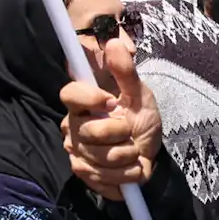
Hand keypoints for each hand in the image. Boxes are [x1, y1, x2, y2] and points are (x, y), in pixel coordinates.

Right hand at [61, 28, 160, 199]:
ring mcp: (76, 151)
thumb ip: (125, 71)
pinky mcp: (83, 173)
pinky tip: (129, 167)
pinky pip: (103, 177)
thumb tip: (114, 42)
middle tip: (130, 130)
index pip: (70, 94)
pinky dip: (125, 175)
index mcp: (82, 102)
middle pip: (90, 131)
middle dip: (120, 133)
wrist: (148, 152)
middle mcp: (73, 126)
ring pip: (100, 157)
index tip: (112, 102)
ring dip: (127, 155)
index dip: (90, 98)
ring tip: (132, 150)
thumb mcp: (139, 93)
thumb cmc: (141, 118)